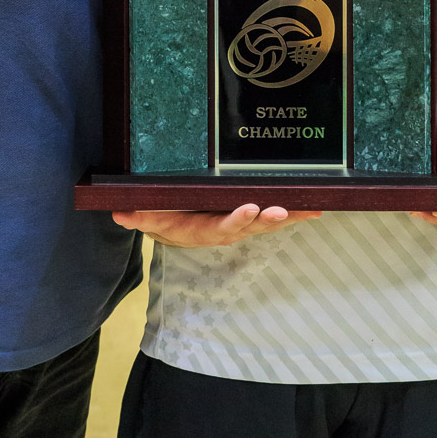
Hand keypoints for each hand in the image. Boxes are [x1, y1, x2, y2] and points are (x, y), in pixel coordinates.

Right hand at [112, 203, 320, 246]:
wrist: (173, 227)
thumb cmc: (163, 218)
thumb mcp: (147, 218)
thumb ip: (138, 216)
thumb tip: (121, 212)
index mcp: (202, 229)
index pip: (221, 226)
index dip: (236, 219)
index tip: (250, 209)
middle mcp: (225, 230)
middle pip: (250, 226)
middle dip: (267, 219)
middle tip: (282, 210)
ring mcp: (240, 225)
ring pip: (267, 222)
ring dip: (288, 217)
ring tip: (309, 210)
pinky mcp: (250, 217)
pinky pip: (273, 214)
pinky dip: (295, 212)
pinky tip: (316, 208)